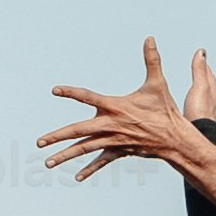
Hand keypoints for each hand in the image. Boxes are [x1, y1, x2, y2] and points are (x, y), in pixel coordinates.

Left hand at [39, 39, 214, 182]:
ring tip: (48, 163)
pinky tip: (77, 177)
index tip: (55, 90)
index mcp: (115, 106)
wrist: (175, 139)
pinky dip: (89, 169)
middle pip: (78, 131)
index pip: (88, 97)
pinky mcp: (119, 151)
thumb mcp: (158, 83)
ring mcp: (113, 140)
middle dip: (58, 137)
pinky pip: (101, 161)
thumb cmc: (165, 110)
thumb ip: (152, 60)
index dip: (71, 93)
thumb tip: (150, 38)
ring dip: (66, 156)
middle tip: (39, 142)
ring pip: (85, 149)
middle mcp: (110, 125)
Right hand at [182, 46, 215, 122]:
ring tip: (194, 84)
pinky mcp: (197, 121)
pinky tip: (188, 104)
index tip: (201, 56)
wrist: (199, 135)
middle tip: (199, 67)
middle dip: (203, 75)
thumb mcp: (200, 86)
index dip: (204, 64)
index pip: (209, 73)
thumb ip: (200, 70)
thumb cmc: (200, 113)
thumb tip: (202, 53)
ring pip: (202, 95)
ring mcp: (204, 112)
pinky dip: (192, 101)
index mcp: (213, 92)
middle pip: (207, 84)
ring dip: (198, 88)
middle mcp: (211, 102)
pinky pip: (195, 106)